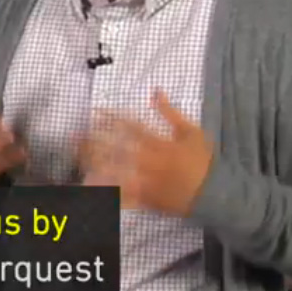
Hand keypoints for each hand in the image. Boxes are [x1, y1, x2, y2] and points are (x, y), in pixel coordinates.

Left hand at [78, 90, 212, 215]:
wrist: (216, 194)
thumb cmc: (203, 161)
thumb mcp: (191, 131)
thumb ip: (170, 112)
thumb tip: (155, 90)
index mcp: (160, 143)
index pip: (130, 127)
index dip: (111, 118)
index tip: (94, 111)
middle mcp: (149, 162)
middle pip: (117, 150)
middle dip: (95, 141)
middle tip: (75, 135)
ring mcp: (146, 182)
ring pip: (116, 173)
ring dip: (95, 166)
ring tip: (78, 159)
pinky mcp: (145, 199)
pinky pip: (122, 197)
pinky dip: (106, 192)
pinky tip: (90, 187)